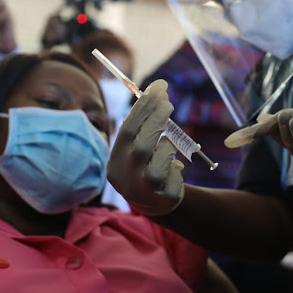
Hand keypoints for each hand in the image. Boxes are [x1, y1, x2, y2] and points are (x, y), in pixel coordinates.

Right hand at [107, 79, 185, 215]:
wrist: (154, 203)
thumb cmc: (144, 167)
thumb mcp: (135, 149)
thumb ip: (142, 127)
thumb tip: (158, 92)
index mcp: (115, 161)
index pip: (127, 131)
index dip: (143, 108)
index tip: (158, 89)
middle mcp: (126, 177)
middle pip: (142, 146)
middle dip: (156, 121)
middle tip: (168, 103)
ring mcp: (145, 190)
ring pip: (160, 161)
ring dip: (167, 147)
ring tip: (168, 145)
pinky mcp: (165, 198)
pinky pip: (176, 173)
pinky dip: (177, 166)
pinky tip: (174, 169)